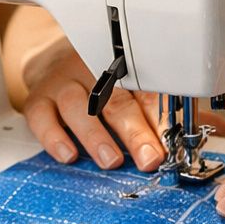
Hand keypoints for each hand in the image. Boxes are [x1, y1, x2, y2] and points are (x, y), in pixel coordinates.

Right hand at [20, 35, 166, 171]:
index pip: (144, 91)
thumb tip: (186, 137)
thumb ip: (156, 113)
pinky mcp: (38, 99)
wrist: (51, 63)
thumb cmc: (99, 83)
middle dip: (134, 131)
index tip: (170, 144)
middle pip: (115, 98)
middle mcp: (91, 71)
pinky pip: (42, 116)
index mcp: (123, 69)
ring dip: (96, 135)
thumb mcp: (130, 89)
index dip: (159, 119)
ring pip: (77, 104)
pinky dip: (54, 137)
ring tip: (111, 160)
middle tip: (149, 158)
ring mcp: (62, 84)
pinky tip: (68, 155)